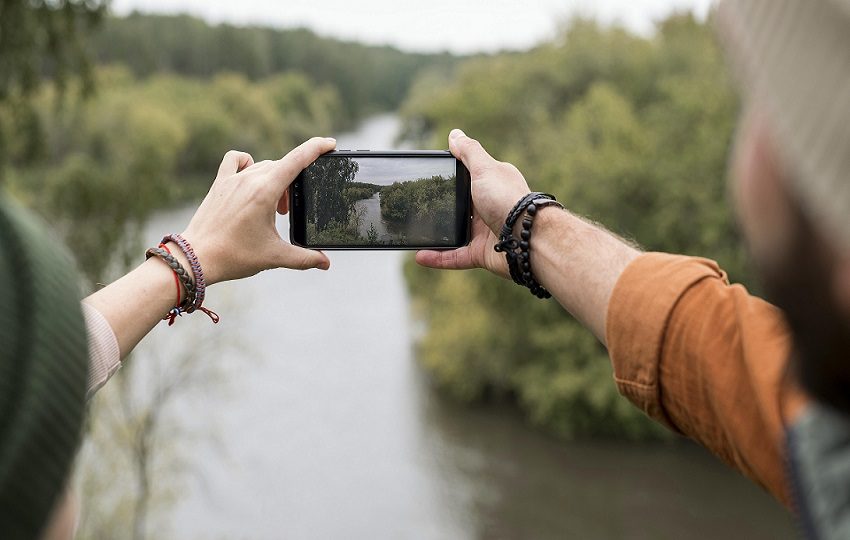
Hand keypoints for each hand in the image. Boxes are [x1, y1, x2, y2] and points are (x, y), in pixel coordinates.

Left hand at [181, 137, 335, 283]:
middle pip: (283, 167)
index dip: (316, 148)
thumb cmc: (234, 256)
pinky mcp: (219, 183)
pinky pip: (236, 160)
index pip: (297, 159)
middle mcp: (249, 179)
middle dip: (294, 184)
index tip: (330, 143)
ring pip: (264, 166)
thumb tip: (326, 262)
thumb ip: (304, 258)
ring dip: (276, 181)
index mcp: (265, 191)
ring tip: (273, 208)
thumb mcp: (274, 257)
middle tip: (288, 211)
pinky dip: (248, 163)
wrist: (196, 258)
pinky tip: (250, 178)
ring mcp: (232, 179)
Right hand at [416, 129, 529, 277]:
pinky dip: (438, 257)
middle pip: (458, 207)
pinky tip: (420, 256)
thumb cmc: (507, 200)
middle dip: (438, 208)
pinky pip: (455, 256)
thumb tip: (455, 135)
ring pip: (453, 233)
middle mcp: (488, 207)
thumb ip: (469, 152)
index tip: (427, 178)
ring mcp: (484, 231)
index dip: (449, 177)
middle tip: (414, 206)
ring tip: (415, 232)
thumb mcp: (485, 168)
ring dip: (435, 235)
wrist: (528, 238)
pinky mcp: (481, 253)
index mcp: (490, 185)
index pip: (466, 178)